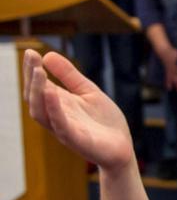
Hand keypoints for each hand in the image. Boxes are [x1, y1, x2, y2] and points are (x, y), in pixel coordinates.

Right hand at [22, 49, 134, 171]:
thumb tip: (47, 55)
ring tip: (38, 72)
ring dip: (38, 92)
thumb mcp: (88, 92)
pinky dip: (54, 110)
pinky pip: (61, 126)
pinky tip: (52, 94)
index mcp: (58, 105)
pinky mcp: (78, 141)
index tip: (30, 51)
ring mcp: (65, 130)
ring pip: (41, 113)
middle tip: (31, 57)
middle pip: (34, 99)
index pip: (38, 87)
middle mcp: (56, 117)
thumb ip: (69, 76)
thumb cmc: (103, 121)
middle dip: (31, 78)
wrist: (123, 147)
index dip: (32, 70)